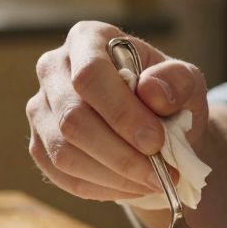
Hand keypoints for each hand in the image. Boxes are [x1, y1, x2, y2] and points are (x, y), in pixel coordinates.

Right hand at [28, 21, 209, 200]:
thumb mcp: (187, 83)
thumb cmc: (169, 97)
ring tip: (152, 183)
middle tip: (160, 172)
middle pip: (73, 118)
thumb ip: (177, 82)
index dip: (121, 112)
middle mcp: (53, 69)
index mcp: (87, 39)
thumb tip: (152, 92)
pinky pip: (62, 175)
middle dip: (120, 153)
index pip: (90, 74)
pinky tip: (131, 187)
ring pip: (64, 152)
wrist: (156, 128)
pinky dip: (101, 188)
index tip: (156, 141)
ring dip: (113, 176)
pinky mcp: (39, 145)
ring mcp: (41, 109)